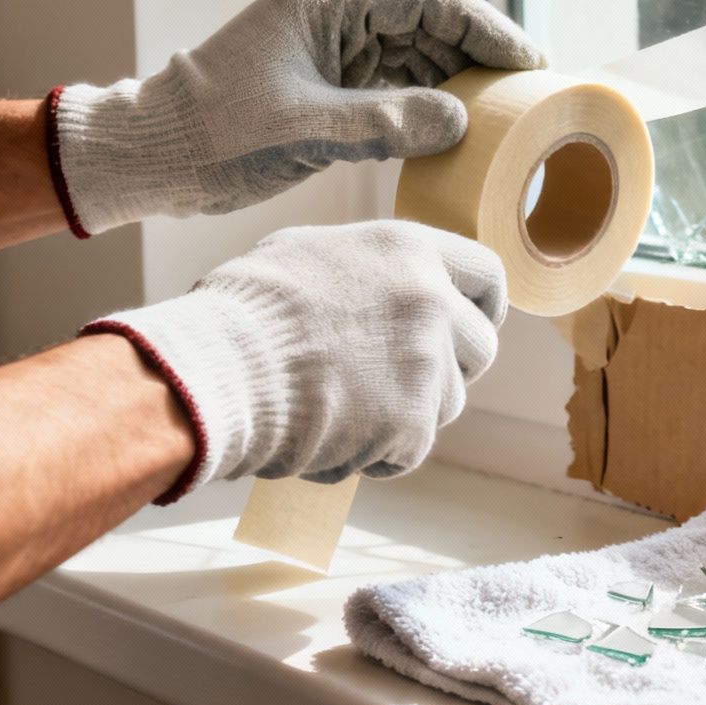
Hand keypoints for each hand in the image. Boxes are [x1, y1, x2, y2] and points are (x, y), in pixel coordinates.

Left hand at [48, 0, 542, 236]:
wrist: (150, 156)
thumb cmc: (212, 134)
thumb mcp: (305, 131)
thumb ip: (386, 124)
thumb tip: (459, 121)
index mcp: (325, 2)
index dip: (486, 26)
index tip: (529, 61)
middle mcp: (332, 15)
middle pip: (428, 23)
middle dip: (479, 56)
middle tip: (529, 96)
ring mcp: (329, 49)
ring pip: (414, 55)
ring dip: (456, 83)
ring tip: (502, 118)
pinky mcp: (325, 84)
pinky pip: (392, 86)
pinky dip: (426, 106)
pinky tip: (455, 133)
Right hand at [82, 220, 506, 500]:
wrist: (217, 370)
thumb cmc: (244, 312)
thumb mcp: (310, 255)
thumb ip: (371, 270)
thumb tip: (394, 283)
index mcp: (409, 250)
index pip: (488, 274)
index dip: (483, 307)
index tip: (469, 326)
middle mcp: (431, 301)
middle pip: (480, 348)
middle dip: (449, 369)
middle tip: (396, 381)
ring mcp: (426, 363)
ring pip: (448, 404)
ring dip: (407, 415)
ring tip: (342, 408)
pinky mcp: (411, 423)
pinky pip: (409, 450)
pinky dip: (375, 455)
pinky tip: (328, 438)